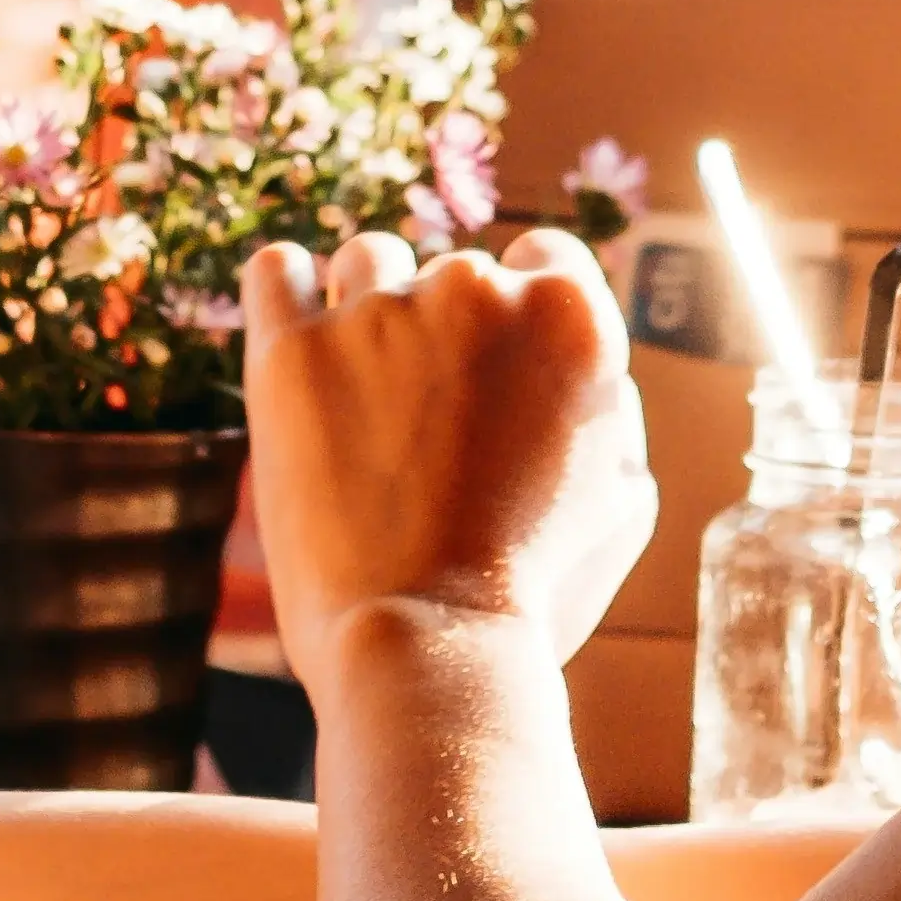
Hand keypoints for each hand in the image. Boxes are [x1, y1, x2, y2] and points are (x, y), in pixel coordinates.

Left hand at [241, 229, 658, 686]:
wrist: (426, 642)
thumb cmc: (537, 589)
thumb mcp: (623, 500)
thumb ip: (611, 408)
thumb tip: (588, 368)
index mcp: (569, 314)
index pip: (546, 259)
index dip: (524, 317)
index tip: (501, 369)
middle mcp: (477, 289)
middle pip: (457, 276)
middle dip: (450, 336)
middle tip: (437, 427)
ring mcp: (377, 311)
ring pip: (369, 261)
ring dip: (370, 307)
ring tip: (366, 397)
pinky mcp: (290, 347)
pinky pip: (277, 269)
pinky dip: (287, 289)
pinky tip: (299, 328)